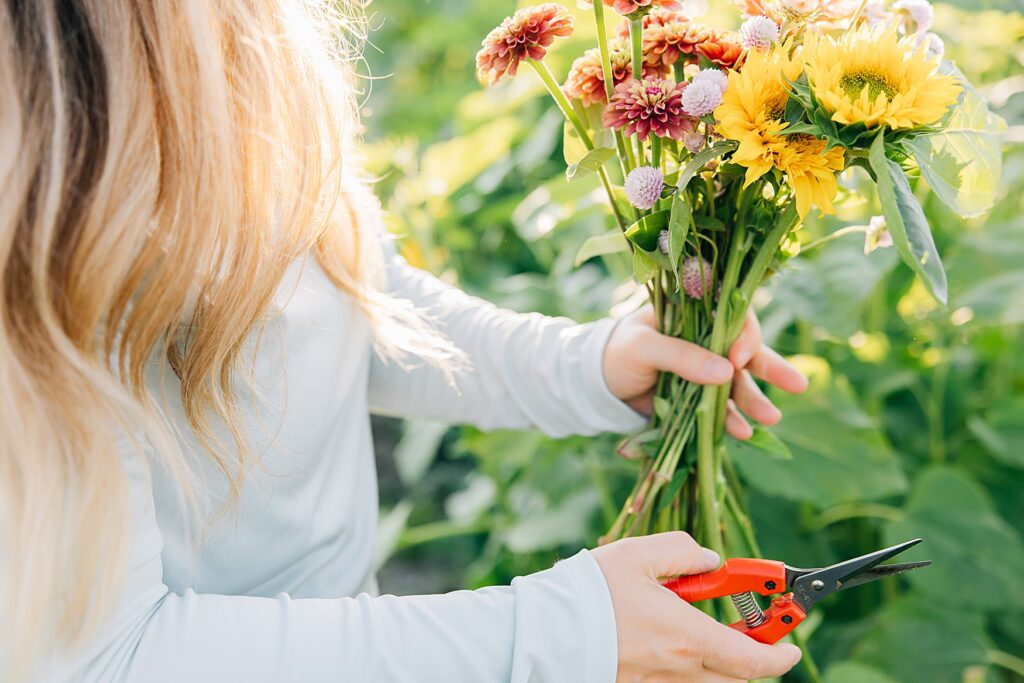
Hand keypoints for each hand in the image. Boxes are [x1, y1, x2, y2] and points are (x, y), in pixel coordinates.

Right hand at [592, 532, 802, 681]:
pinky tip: (668, 637)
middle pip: (736, 675)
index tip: (791, 641)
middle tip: (754, 629)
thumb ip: (683, 552)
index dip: (781, 654)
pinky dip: (688, 662)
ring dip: (718, 657)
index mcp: (686, 636)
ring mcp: (657, 682)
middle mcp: (678, 668)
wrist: (545, 630)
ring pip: (707, 679)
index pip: (753, 660)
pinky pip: (677, 680)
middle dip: (754, 654)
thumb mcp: (639, 554)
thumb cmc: (590, 591)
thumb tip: (709, 560)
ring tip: (704, 626)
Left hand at [602, 306, 807, 439]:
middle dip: (771, 368)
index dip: (744, 335)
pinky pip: (721, 409)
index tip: (740, 359)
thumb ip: (681, 356)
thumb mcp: (643, 349)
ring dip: (755, 400)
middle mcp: (704, 340)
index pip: (731, 316)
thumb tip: (726, 371)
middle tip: (797, 386)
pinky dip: (732, 421)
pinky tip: (744, 433)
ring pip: (738, 383)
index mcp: (692, 315)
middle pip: (746, 350)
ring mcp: (702, 370)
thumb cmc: (614, 353)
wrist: (592, 385)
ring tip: (771, 418)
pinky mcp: (696, 399)